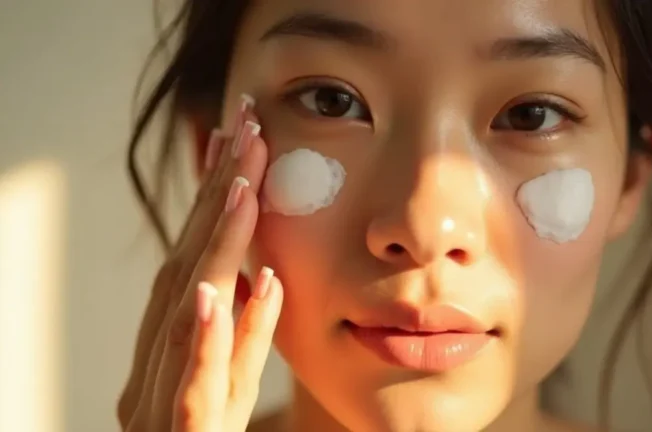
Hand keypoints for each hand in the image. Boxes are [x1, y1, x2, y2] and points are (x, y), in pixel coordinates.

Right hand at [118, 96, 282, 430]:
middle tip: (248, 131)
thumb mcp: (226, 389)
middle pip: (188, 270)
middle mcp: (155, 367)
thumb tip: (263, 278)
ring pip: (185, 316)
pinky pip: (193, 388)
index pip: (195, 265)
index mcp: (171, 354)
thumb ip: (242, 340)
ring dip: (211, 249)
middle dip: (217, 200)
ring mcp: (161, 403)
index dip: (215, 205)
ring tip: (240, 188)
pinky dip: (204, 338)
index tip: (241, 147)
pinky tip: (214, 292)